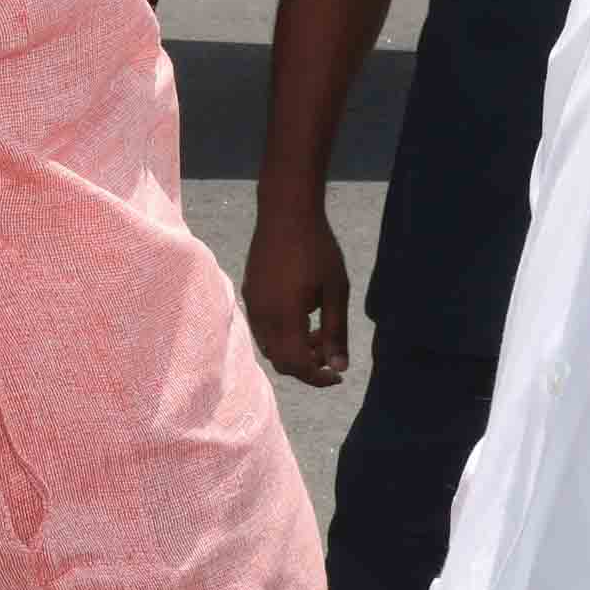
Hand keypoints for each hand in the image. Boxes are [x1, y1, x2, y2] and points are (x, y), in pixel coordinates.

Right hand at [242, 198, 355, 387]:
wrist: (286, 211)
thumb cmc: (318, 249)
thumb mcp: (337, 291)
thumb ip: (336, 331)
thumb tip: (340, 367)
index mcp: (285, 316)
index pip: (296, 365)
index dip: (317, 378)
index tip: (337, 376)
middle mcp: (262, 315)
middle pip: (280, 361)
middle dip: (307, 365)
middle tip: (331, 351)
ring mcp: (252, 303)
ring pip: (269, 345)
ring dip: (294, 349)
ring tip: (318, 331)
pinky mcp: (249, 292)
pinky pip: (263, 328)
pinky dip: (282, 335)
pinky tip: (301, 314)